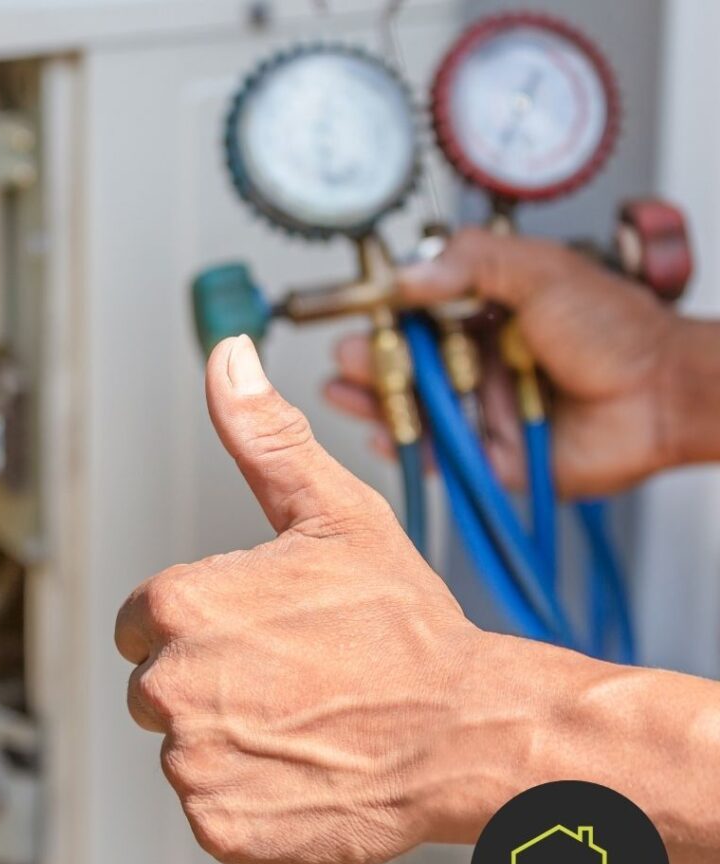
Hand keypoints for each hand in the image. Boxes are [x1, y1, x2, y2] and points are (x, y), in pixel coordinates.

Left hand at [115, 336, 480, 863]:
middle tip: (291, 676)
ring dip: (233, 740)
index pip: (141, 623)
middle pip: (158, 688)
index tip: (255, 632)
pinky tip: (305, 767)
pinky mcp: (222, 827)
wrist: (465, 730)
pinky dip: (251, 796)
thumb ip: (262, 437)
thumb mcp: (333, 513)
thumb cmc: (404, 627)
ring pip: (186, 749)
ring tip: (305, 720)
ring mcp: (195, 764)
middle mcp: (171, 688)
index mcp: (178, 608)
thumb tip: (228, 359)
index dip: (200, 625)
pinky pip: (214, 807)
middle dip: (210, 682)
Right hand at [325, 228, 681, 497]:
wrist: (662, 394)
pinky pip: (440, 456)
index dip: (386, 316)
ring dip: (378, 402)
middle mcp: (481, 363)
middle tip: (344, 357)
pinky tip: (382, 433)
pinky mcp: (492, 456)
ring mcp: (484, 410)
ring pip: (418, 410)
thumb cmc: (616, 330)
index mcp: (490, 315)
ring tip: (344, 392)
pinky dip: (409, 448)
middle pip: (410, 366)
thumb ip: (472, 263)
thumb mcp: (540, 271)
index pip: (422, 314)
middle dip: (372, 362)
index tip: (355, 314)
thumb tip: (407, 276)